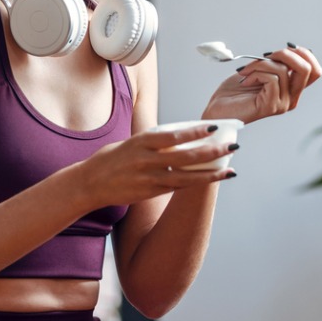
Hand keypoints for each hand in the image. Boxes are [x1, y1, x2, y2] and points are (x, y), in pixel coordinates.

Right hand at [74, 124, 238, 207]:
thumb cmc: (111, 159)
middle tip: (233, 147)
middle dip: (212, 152)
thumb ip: (153, 142)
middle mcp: (146, 160)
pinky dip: (195, 183)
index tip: (214, 127)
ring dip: (210, 174)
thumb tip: (181, 137)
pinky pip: (177, 188)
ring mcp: (148, 179)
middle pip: (185, 157)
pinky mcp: (149, 193)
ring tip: (230, 170)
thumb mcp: (130, 143)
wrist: (89, 184)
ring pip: (186, 177)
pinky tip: (210, 179)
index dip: (195, 132)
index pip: (173, 135)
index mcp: (141, 142)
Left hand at [203, 43, 321, 123]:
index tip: (285, 47)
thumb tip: (288, 49)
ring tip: (246, 71)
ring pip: (282, 70)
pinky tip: (245, 80)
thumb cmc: (235, 91)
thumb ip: (276, 63)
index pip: (315, 70)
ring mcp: (283, 104)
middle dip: (285, 54)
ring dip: (259, 64)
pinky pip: (271, 78)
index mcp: (292, 90)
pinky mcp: (271, 106)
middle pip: (307, 69)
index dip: (304, 54)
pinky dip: (255, 72)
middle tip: (265, 56)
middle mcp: (292, 99)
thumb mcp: (260, 70)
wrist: (217, 110)